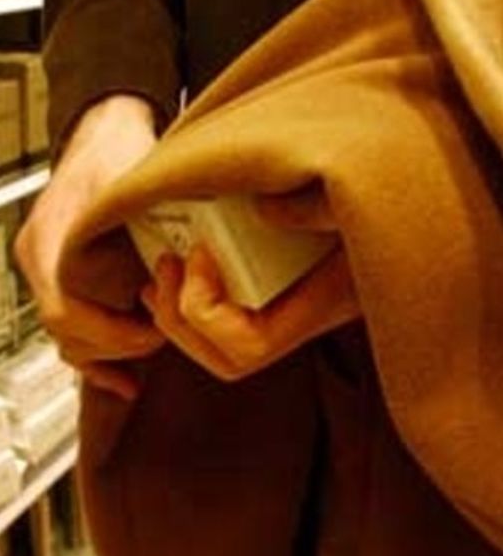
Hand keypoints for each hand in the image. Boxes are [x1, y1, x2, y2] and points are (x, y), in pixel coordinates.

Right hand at [15, 95, 164, 399]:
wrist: (102, 131)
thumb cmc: (116, 149)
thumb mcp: (131, 179)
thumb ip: (139, 221)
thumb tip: (171, 260)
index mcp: (48, 239)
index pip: (62, 310)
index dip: (108, 333)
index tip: (150, 330)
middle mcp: (37, 258)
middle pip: (63, 331)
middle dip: (112, 346)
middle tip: (159, 338)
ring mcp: (43, 268)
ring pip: (64, 335)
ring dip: (104, 354)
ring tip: (145, 357)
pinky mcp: (57, 276)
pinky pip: (68, 328)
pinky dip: (95, 352)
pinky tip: (122, 377)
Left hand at [140, 193, 360, 381]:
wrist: (396, 198)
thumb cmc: (382, 197)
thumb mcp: (353, 195)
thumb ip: (317, 204)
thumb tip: (264, 212)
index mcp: (320, 305)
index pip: (246, 347)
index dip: (206, 309)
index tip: (199, 254)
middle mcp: (301, 320)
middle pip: (226, 360)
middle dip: (180, 320)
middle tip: (166, 265)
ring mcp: (285, 312)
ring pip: (218, 350)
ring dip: (174, 316)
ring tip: (160, 269)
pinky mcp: (271, 294)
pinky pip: (219, 321)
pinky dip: (185, 302)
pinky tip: (170, 267)